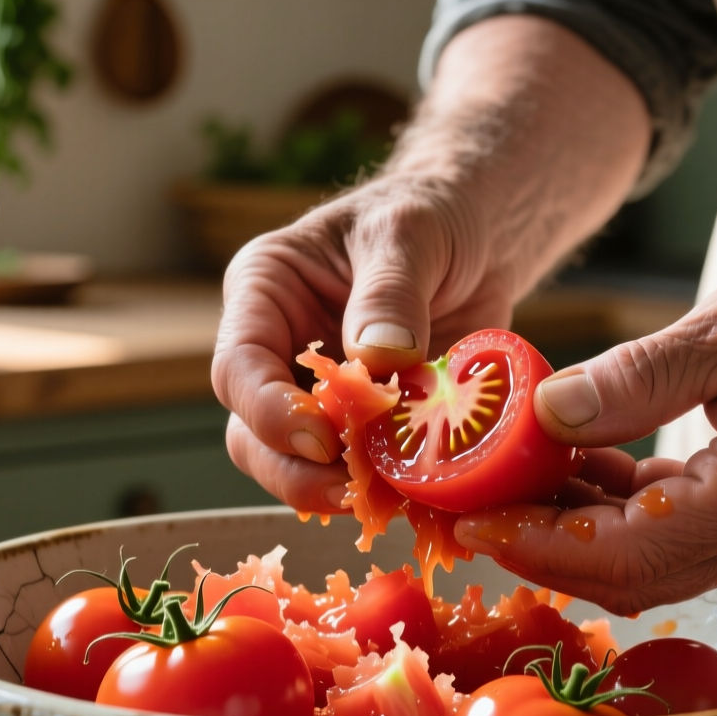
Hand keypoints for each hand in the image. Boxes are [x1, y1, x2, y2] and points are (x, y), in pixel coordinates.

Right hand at [211, 15, 649, 514]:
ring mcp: (316, 395)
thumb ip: (390, 294)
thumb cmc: (431, 216)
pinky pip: (356, 475)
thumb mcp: (410, 235)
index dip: (270, 414)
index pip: (238, 368)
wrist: (478, 240)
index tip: (322, 440)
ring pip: (294, 467)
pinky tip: (419, 498)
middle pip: (251, 434)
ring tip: (392, 497)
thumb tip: (376, 359)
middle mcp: (277, 351)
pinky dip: (382, 493)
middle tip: (355, 490)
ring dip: (337, 491)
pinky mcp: (362, 427)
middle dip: (296, 471)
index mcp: (264, 294)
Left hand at [454, 252, 716, 614]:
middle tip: (467, 507)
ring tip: (501, 483)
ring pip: (645, 564)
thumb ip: (642, 375)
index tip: (476, 520)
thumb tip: (546, 412)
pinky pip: (667, 540)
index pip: (637, 550)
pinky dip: (609, 514)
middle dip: (541, 547)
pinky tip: (566, 470)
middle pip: (633, 573)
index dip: (546, 545)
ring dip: (569, 533)